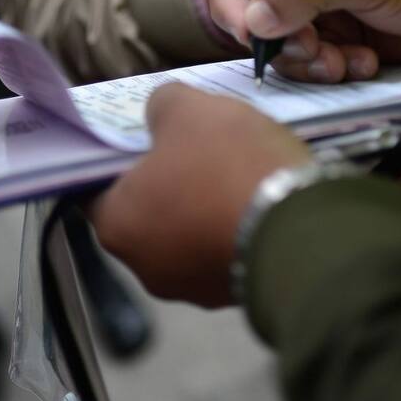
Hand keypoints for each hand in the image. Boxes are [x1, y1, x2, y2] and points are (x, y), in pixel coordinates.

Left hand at [90, 83, 310, 306]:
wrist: (299, 228)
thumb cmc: (228, 166)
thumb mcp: (191, 109)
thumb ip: (162, 104)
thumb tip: (158, 112)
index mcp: (116, 224)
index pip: (101, 188)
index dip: (128, 159)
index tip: (157, 140)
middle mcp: (144, 267)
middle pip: (150, 215)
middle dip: (174, 188)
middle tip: (206, 156)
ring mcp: (194, 289)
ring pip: (192, 239)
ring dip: (209, 214)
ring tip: (244, 181)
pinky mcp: (237, 296)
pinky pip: (230, 253)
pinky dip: (240, 233)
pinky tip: (265, 206)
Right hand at [208, 0, 400, 82]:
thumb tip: (254, 17)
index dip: (232, 0)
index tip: (250, 35)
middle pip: (259, 14)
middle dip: (283, 40)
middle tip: (314, 50)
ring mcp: (327, 4)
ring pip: (287, 44)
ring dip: (312, 61)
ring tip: (346, 62)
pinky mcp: (348, 35)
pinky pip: (319, 61)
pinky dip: (337, 68)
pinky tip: (366, 62)